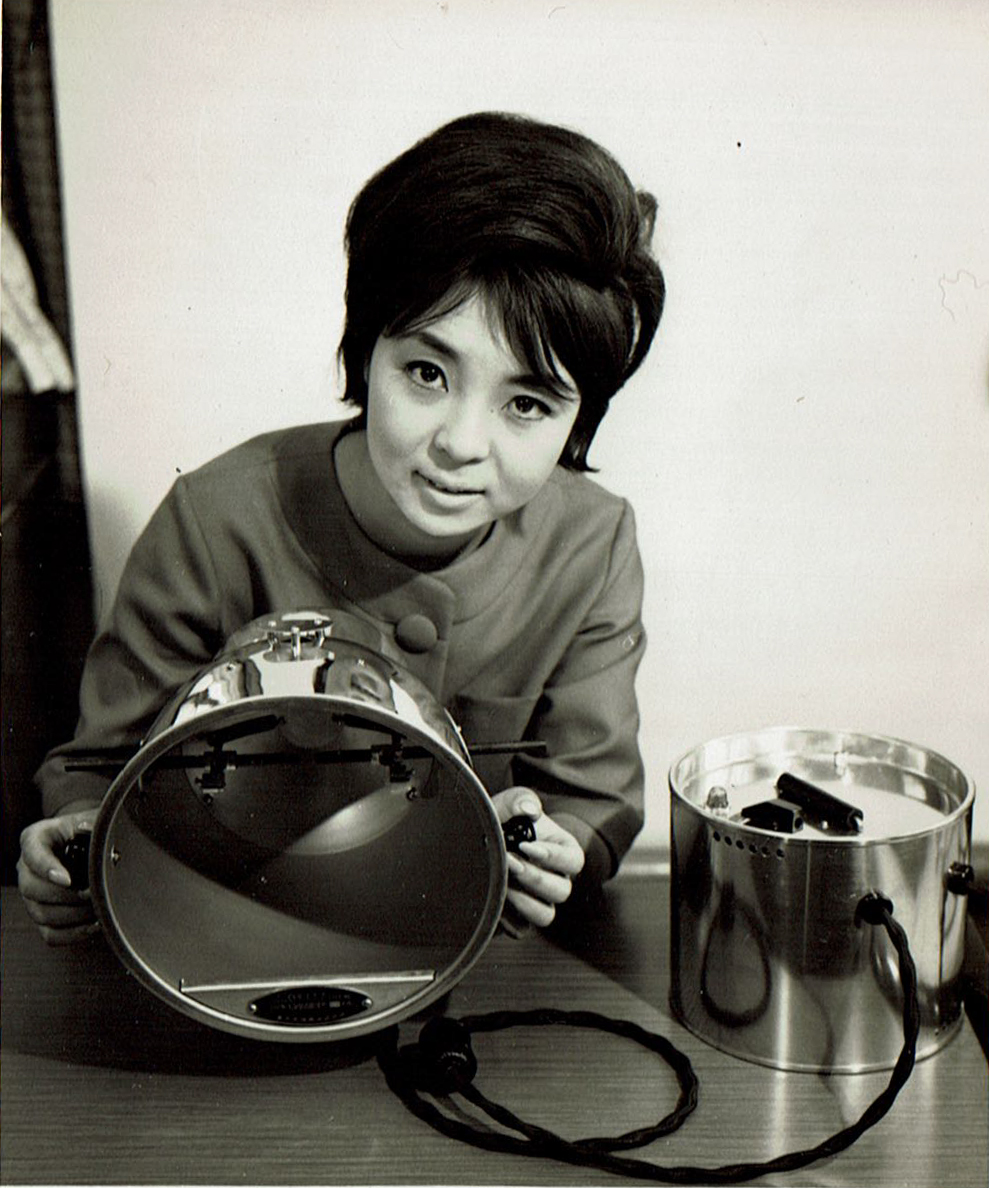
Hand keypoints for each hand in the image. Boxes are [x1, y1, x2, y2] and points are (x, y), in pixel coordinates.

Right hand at [17, 809, 99, 944]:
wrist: (92, 846)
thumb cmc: (92, 830)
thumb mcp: (93, 820)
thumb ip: (93, 824)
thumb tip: (88, 829)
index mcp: (36, 839)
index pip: (33, 854)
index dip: (47, 868)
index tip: (67, 879)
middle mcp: (27, 869)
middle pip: (31, 888)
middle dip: (64, 895)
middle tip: (91, 894)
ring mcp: (32, 896)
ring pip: (41, 914)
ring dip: (73, 915)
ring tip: (98, 907)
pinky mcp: (44, 917)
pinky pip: (51, 935)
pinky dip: (74, 933)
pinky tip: (95, 924)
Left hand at [492, 787, 584, 932]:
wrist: (472, 842)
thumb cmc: (499, 820)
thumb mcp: (507, 804)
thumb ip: (519, 800)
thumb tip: (530, 810)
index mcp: (561, 851)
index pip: (574, 860)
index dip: (553, 856)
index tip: (525, 846)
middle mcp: (555, 880)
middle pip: (561, 891)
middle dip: (534, 878)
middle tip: (508, 863)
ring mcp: (538, 902)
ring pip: (546, 916)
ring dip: (524, 901)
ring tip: (500, 883)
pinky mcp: (518, 920)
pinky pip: (521, 929)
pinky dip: (507, 917)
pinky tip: (492, 897)